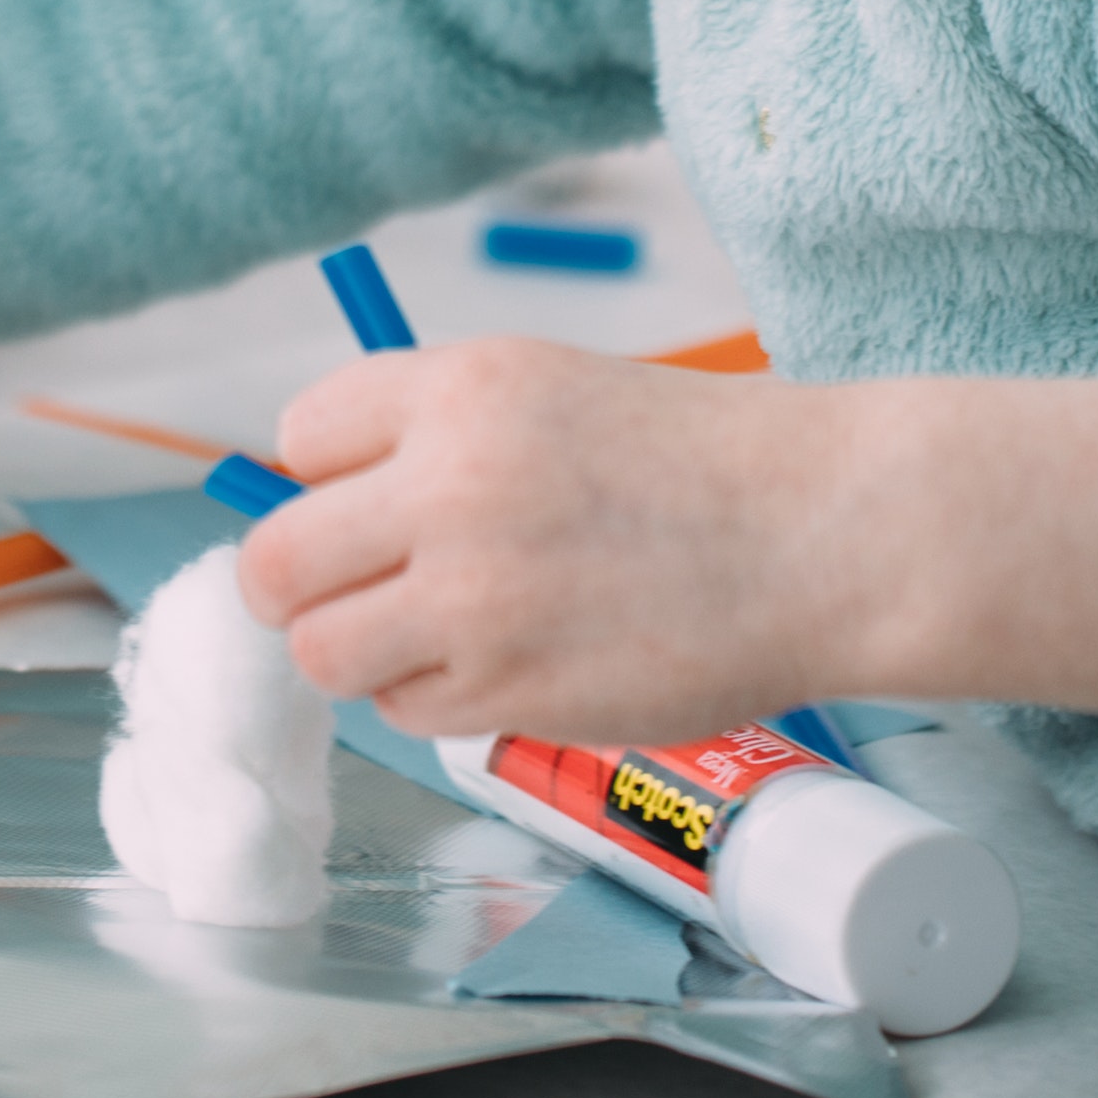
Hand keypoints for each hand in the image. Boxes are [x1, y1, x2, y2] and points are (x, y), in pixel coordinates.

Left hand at [241, 336, 859, 743]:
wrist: (822, 533)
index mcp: (461, 387)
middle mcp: (450, 483)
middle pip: (275, 560)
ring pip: (321, 650)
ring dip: (362, 653)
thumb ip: (438, 435)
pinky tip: (507, 665)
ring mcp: (474, 593)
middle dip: (304, 584)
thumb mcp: (550, 390)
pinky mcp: (508, 687)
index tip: (368, 505)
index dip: (327, 482)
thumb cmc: (698, 462)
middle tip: (360, 593)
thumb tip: (326, 505)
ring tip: (435, 638)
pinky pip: (401, 710)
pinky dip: (436, 699)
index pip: (300, 440)